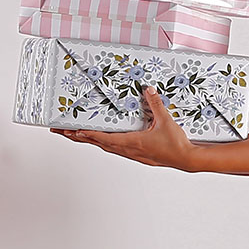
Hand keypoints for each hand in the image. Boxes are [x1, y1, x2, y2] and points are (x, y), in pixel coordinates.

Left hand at [51, 87, 194, 170]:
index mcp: (132, 142)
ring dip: (89, 141)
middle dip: (78, 137)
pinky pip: (116, 149)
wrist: (187, 159)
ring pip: (105, 147)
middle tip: (61, 132)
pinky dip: (104, 144)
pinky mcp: (138, 156)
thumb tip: (147, 90)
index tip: (72, 130)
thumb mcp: (165, 121)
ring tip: (75, 135)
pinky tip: (102, 141)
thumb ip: (155, 104)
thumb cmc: (176, 144)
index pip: (104, 137)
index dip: (87, 134)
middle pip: (97, 143)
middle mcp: (129, 150)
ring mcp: (133, 154)